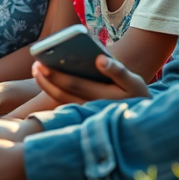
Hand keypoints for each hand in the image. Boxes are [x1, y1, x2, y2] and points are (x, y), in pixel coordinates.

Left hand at [33, 55, 149, 104]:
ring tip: (37, 69)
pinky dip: (54, 92)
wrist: (144, 119)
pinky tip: (46, 80)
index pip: (74, 84)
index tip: (41, 64)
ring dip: (47, 85)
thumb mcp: (134, 81)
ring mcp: (86, 111)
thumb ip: (117, 70)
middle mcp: (91, 106)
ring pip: (62, 100)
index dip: (55, 75)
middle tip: (35, 64)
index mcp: (103, 96)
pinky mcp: (85, 112)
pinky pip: (66, 102)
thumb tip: (99, 60)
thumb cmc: (137, 94)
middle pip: (62, 93)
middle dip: (47, 79)